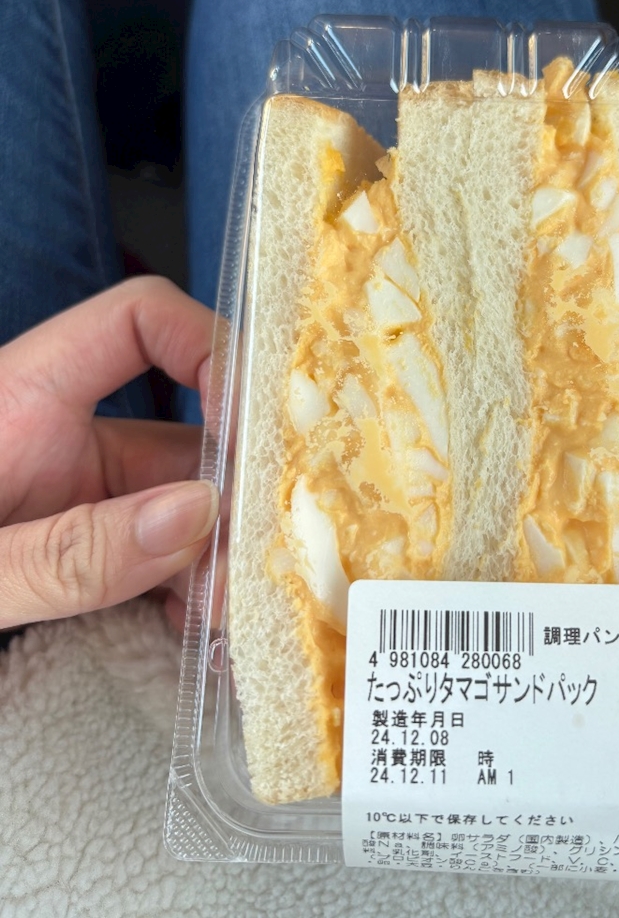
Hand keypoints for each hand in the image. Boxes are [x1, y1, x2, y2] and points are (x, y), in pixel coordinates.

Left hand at [0, 276, 219, 628]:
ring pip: (191, 504)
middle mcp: (69, 438)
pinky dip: (195, 592)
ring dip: (221, 560)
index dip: (210, 348)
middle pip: (191, 432)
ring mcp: (86, 497)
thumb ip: (64, 551)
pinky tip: (202, 638)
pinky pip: (168, 556)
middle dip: (233, 495)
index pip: (141, 322)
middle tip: (250, 569)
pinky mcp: (92, 547)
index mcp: (24, 400)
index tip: (251, 430)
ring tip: (224, 625)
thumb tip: (199, 515)